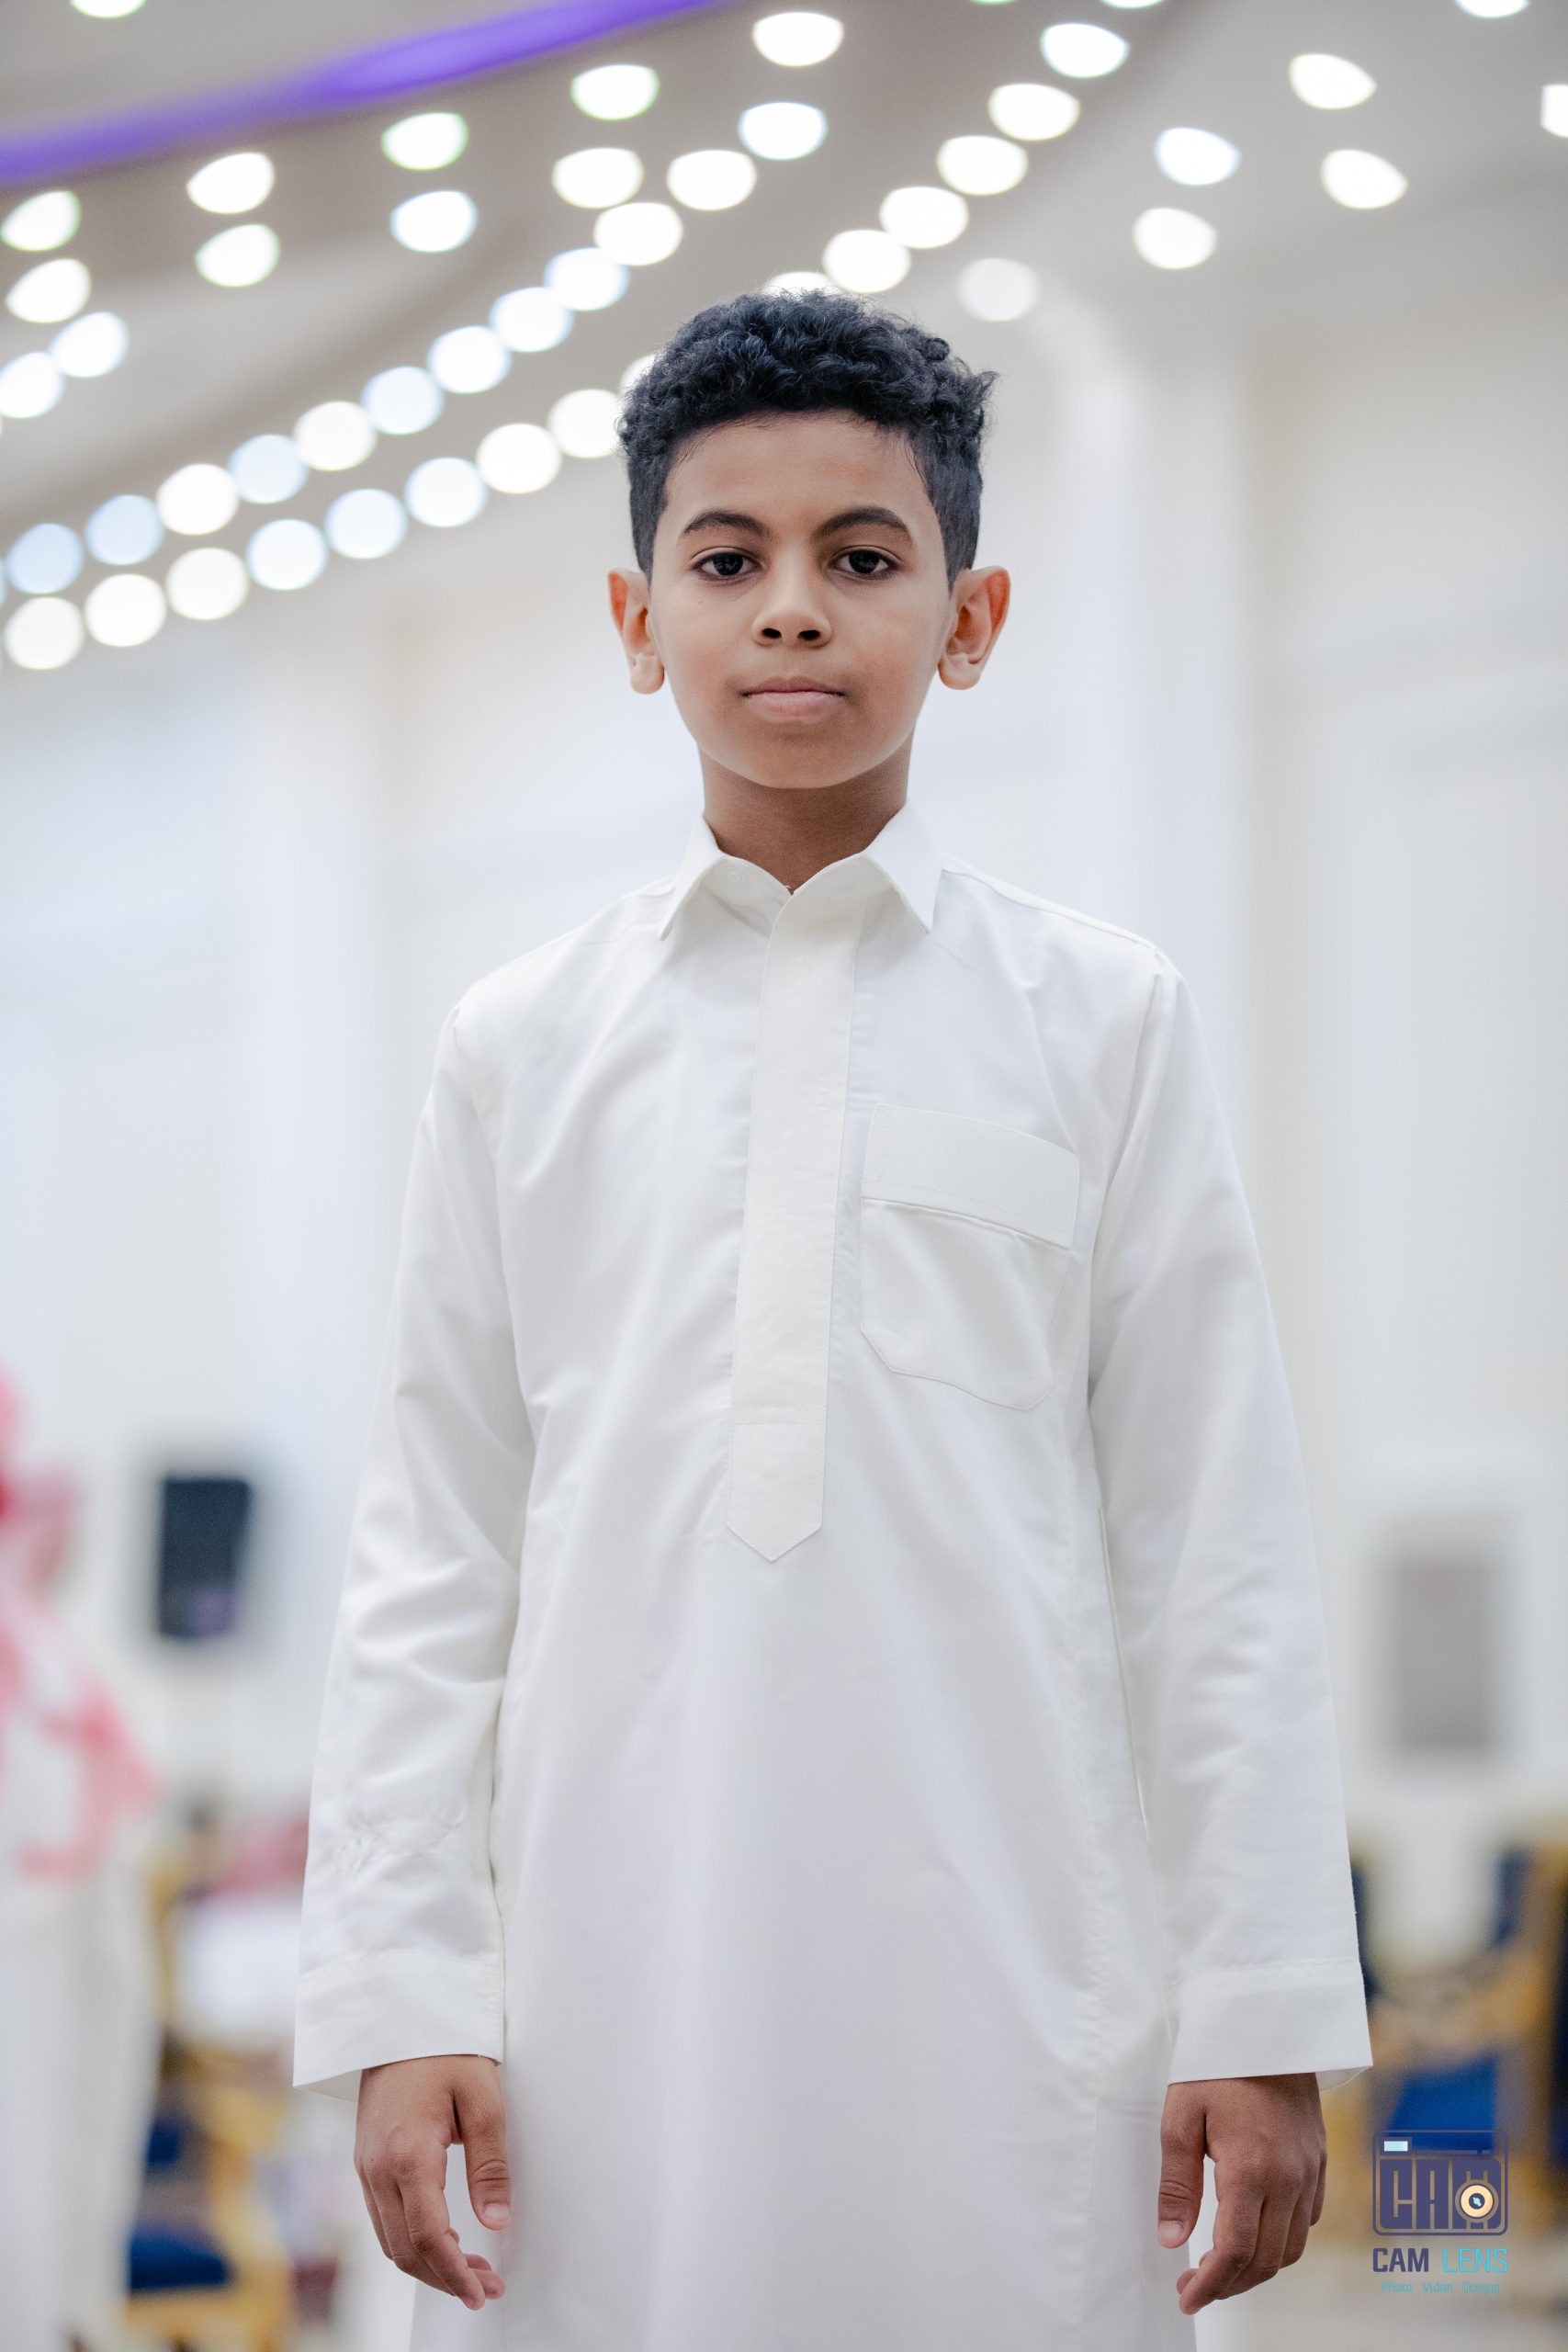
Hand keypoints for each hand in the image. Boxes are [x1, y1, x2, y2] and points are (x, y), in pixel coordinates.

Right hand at [356, 2053, 512, 2309]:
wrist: (397, 2014)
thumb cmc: (446, 2049)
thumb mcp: (482, 2097)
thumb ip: (489, 2163)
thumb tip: (495, 2222)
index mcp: (407, 2154)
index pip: (427, 2236)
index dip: (454, 2273)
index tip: (481, 2292)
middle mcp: (377, 2169)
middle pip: (405, 2250)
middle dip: (445, 2278)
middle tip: (487, 2288)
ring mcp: (365, 2167)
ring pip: (391, 2241)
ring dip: (429, 2265)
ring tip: (472, 2272)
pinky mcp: (365, 2162)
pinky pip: (384, 2219)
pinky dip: (412, 2242)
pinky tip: (443, 2241)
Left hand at [1157, 2072, 1325, 2313]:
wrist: (1268, 2022)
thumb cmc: (1217, 2063)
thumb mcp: (1181, 2115)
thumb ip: (1178, 2183)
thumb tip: (1172, 2240)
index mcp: (1250, 2170)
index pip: (1234, 2252)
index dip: (1210, 2285)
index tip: (1187, 2297)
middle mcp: (1289, 2179)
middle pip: (1266, 2260)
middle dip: (1230, 2284)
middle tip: (1195, 2286)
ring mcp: (1310, 2171)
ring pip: (1292, 2247)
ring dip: (1258, 2268)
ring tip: (1222, 2267)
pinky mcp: (1320, 2159)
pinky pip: (1308, 2220)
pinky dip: (1283, 2240)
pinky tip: (1255, 2231)